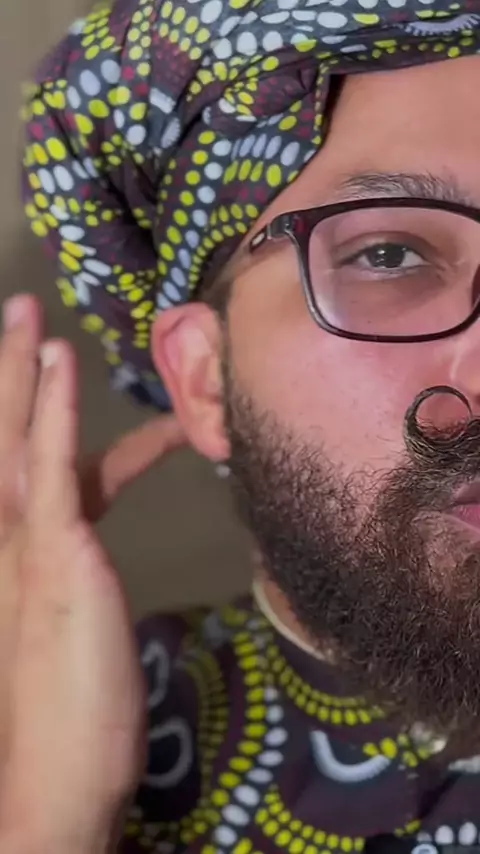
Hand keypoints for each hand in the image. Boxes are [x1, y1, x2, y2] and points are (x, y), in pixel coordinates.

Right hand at [0, 295, 183, 852]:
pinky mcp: (54, 557)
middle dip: (8, 372)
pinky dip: (53, 410)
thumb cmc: (74, 715)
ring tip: (28, 315)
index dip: (53, 418)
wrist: (48, 782)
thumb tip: (93, 553)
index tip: (68, 374)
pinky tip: (59, 362)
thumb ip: (80, 578)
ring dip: (20, 370)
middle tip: (19, 312)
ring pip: (16, 440)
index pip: (40, 468)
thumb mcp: (78, 627)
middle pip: (4, 439)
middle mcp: (8, 541)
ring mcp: (23, 547)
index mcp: (21, 553)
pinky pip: (51, 469)